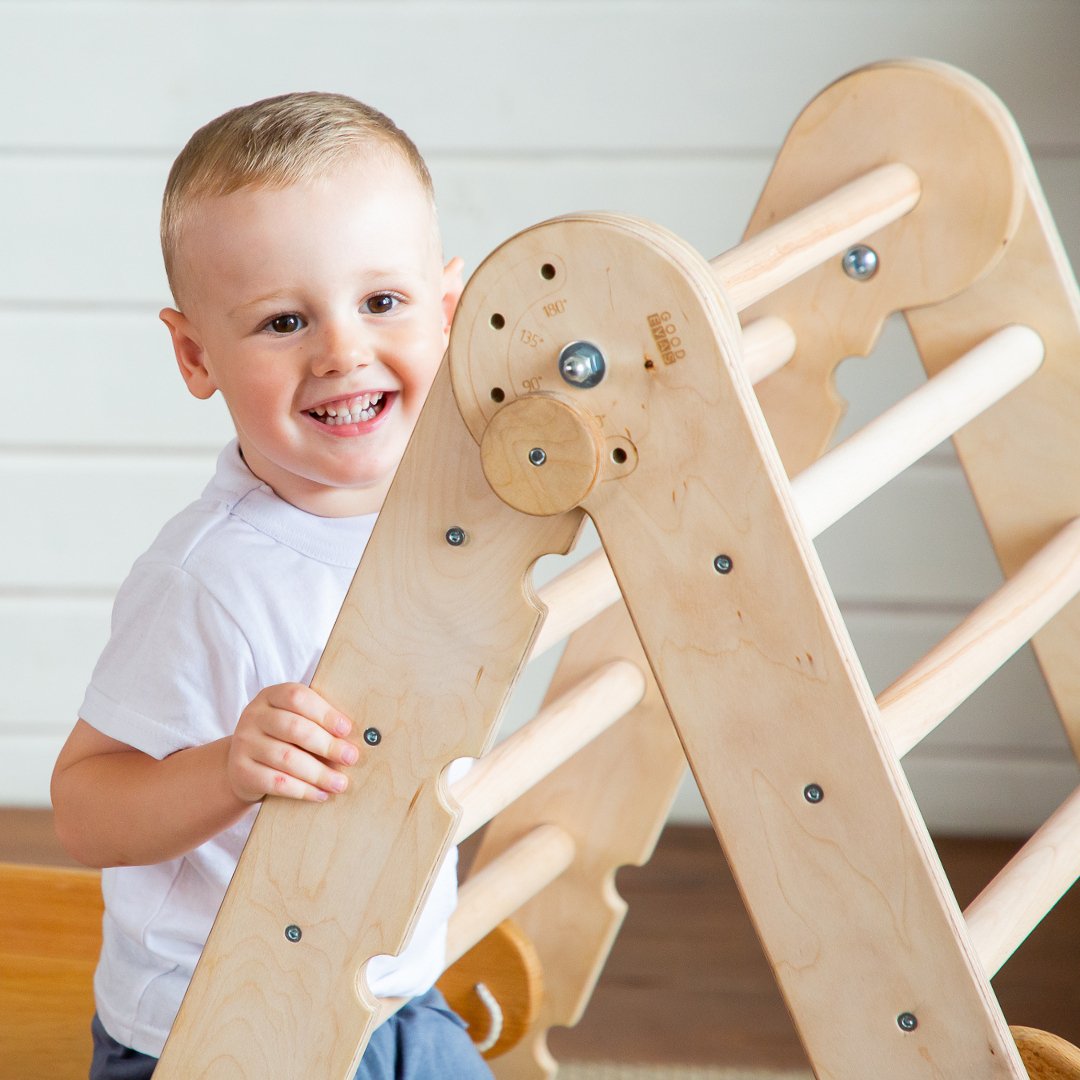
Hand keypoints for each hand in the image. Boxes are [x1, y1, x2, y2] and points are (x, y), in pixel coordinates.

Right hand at [227, 683, 358, 803]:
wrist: (243, 764)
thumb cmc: (280, 738)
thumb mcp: (293, 720)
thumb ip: (317, 721)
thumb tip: (355, 737)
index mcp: (270, 696)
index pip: (297, 697)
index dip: (324, 713)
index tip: (347, 729)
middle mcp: (253, 716)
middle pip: (294, 728)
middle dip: (327, 745)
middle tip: (351, 758)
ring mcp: (244, 743)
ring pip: (287, 758)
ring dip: (319, 773)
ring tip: (340, 783)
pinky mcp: (241, 771)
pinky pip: (276, 782)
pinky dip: (302, 790)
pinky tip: (320, 794)